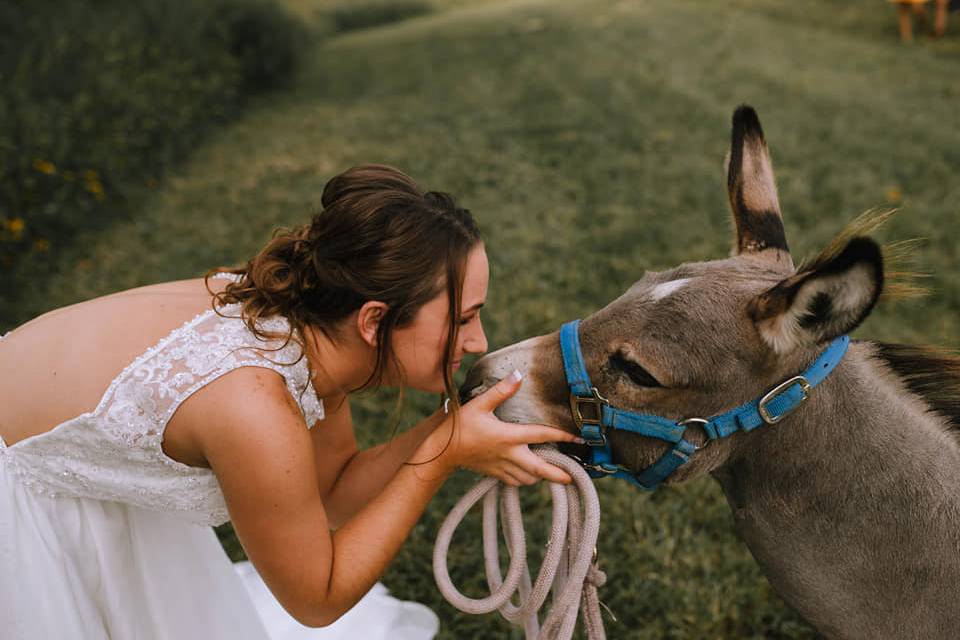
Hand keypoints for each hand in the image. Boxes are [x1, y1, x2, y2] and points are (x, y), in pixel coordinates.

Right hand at [430, 370, 583, 485]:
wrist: (441, 452)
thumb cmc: (459, 426)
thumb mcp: (479, 404)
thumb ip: (501, 391)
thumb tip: (518, 374)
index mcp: (509, 437)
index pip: (542, 436)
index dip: (562, 436)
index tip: (579, 439)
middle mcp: (509, 455)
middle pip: (541, 469)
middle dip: (559, 475)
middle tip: (574, 478)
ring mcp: (502, 467)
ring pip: (530, 478)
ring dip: (543, 477)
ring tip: (555, 474)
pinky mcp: (495, 474)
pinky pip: (516, 482)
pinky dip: (526, 480)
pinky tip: (530, 476)